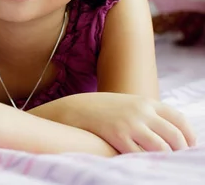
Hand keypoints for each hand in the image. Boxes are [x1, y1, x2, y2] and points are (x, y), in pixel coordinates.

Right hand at [61, 92, 196, 153]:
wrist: (76, 108)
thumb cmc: (104, 109)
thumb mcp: (128, 103)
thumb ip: (149, 113)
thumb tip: (171, 133)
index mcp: (147, 102)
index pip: (178, 119)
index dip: (189, 135)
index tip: (190, 146)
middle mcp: (142, 111)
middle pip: (174, 135)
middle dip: (180, 150)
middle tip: (179, 158)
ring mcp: (130, 124)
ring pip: (161, 148)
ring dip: (165, 158)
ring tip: (163, 164)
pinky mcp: (118, 136)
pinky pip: (140, 155)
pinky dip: (145, 162)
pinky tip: (144, 164)